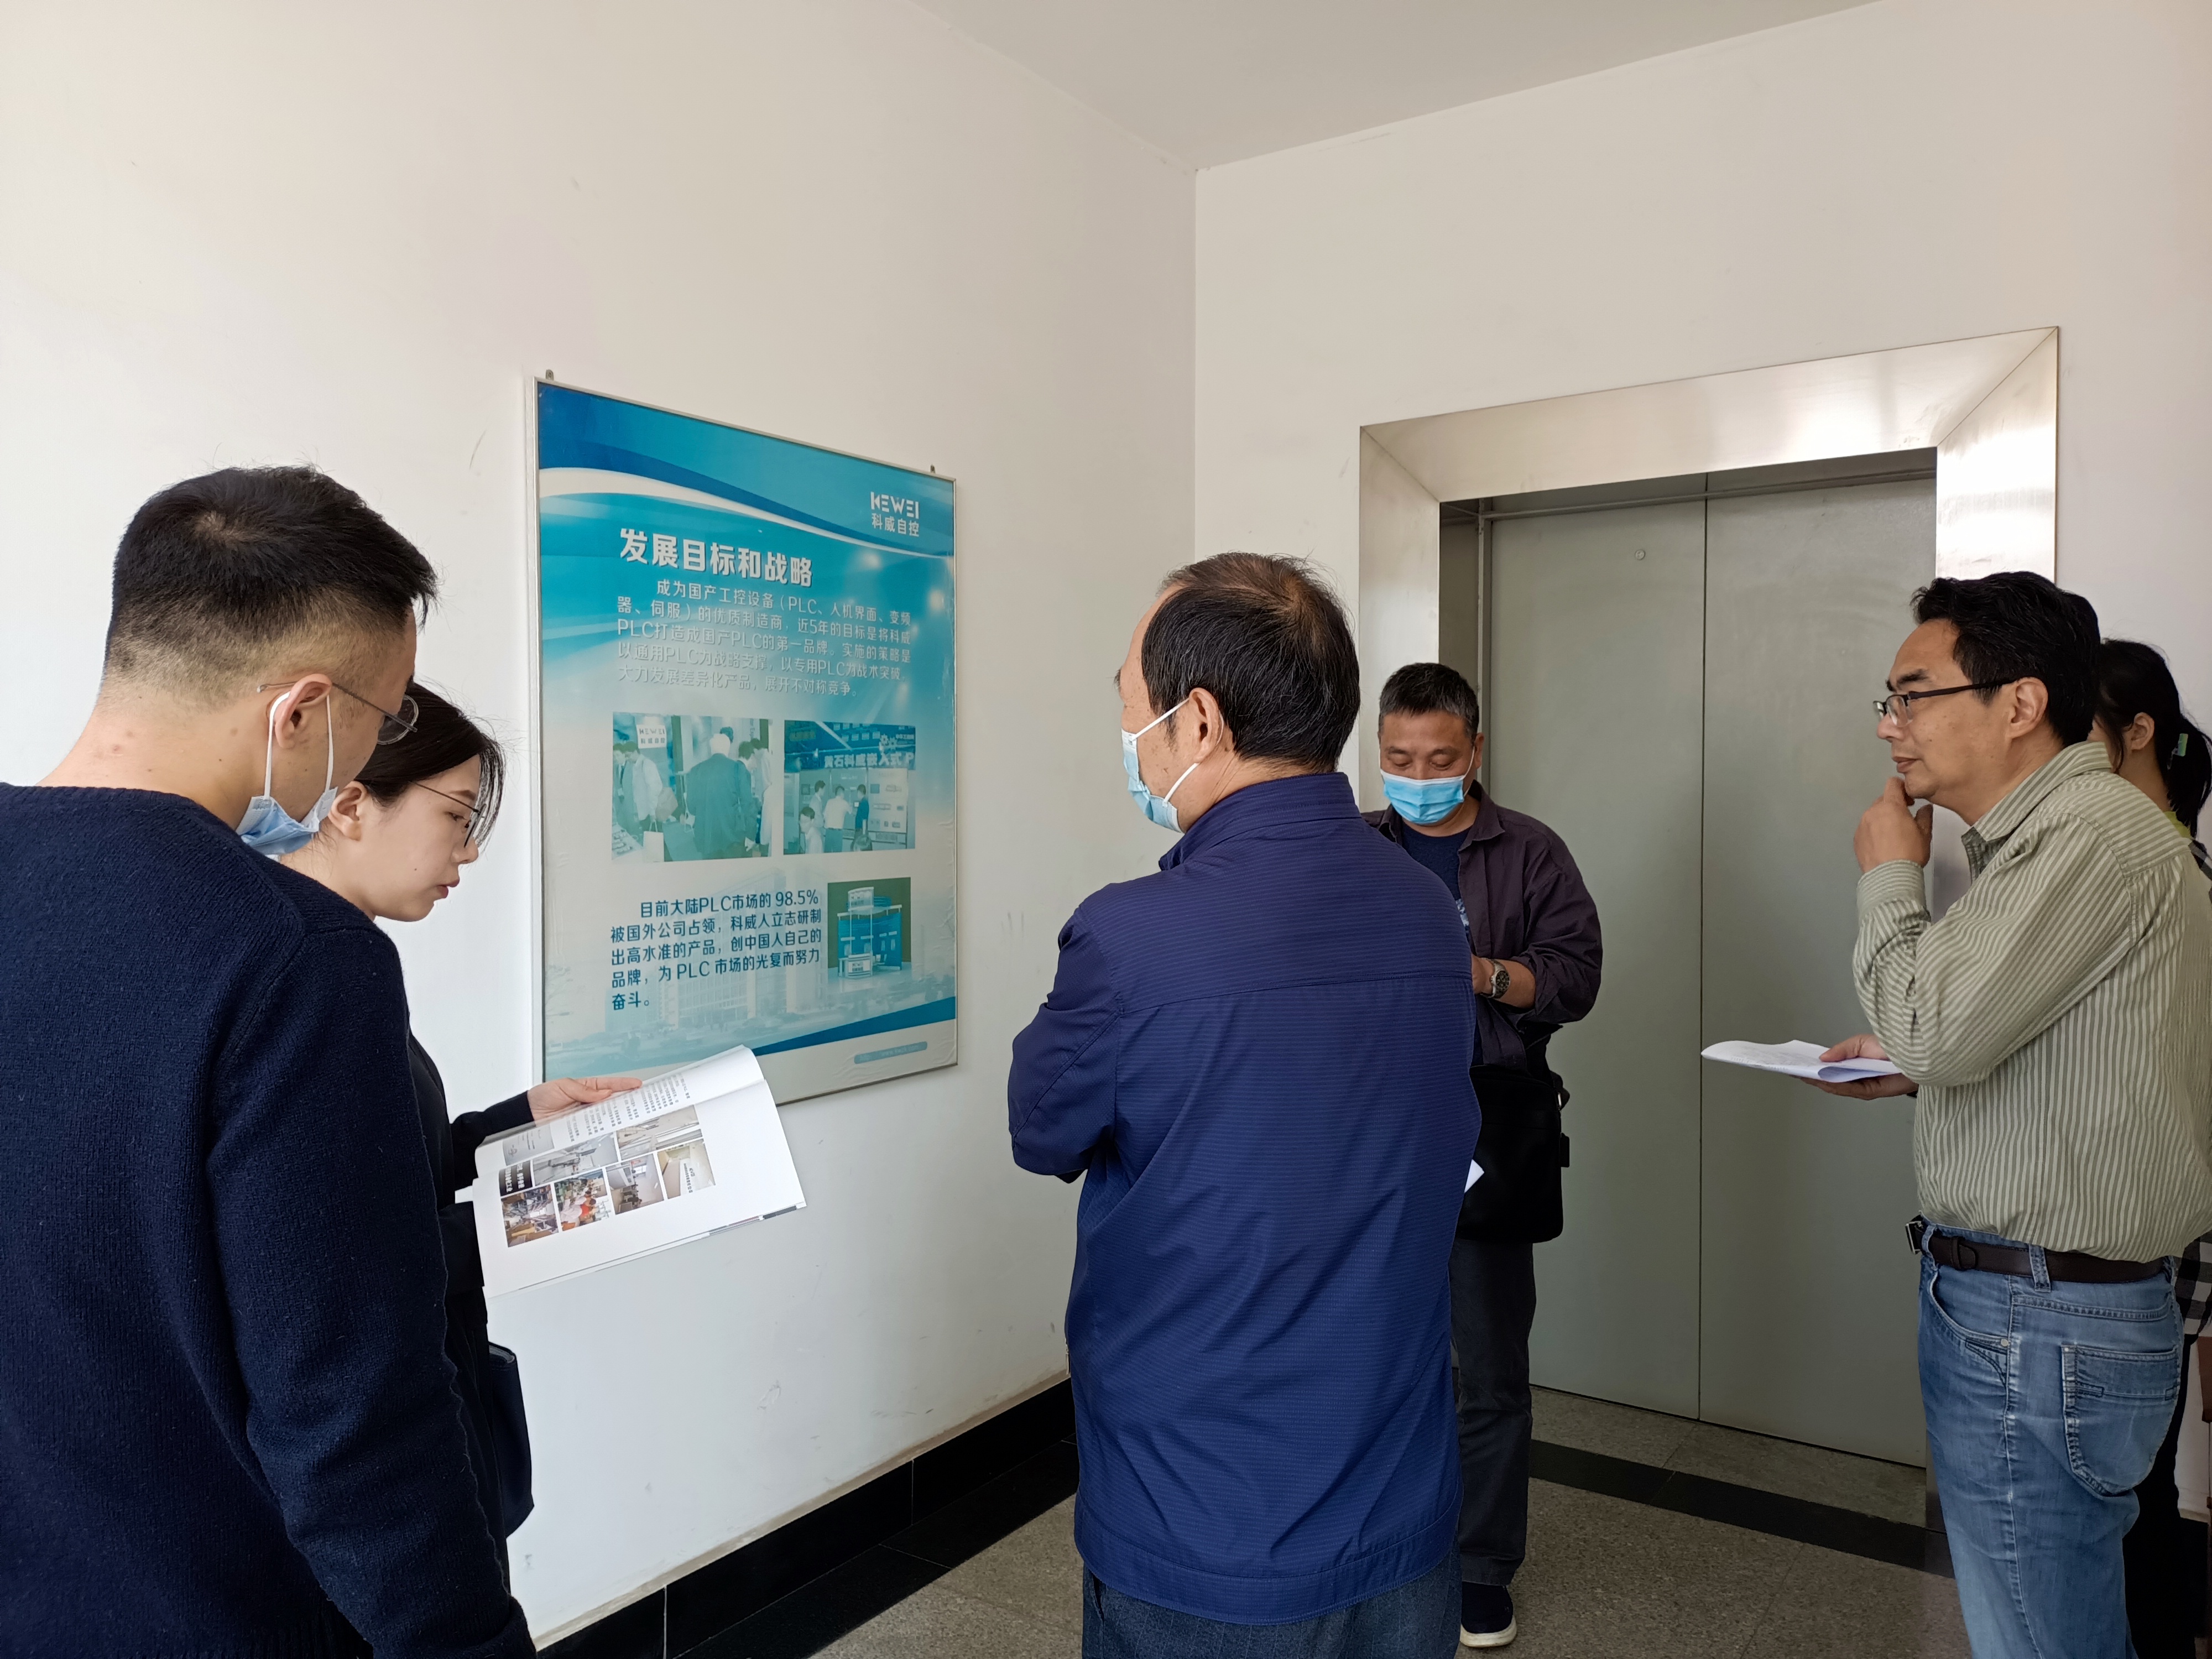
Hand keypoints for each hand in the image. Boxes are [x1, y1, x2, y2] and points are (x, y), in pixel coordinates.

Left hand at [527, 1075, 642, 1120]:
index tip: (637, 1084)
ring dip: (616, 1116)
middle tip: (640, 1101)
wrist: (526, 1116)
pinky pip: (593, 1130)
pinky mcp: (579, 1131)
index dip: (623, 1084)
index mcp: (585, 1089)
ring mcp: (585, 1118)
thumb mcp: (562, 1087)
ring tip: (630, 1115)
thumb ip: (583, 1090)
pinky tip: (611, 1129)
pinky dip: (602, 1130)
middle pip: (611, 1102)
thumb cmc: (540, 1097)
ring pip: (605, 1116)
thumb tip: (604, 1093)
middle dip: (626, 1101)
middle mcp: (588, 1103)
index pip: (608, 1085)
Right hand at [1802, 1034, 1917, 1099]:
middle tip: (1792, 1069)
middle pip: (1829, 1080)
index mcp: (1854, 1065)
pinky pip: (1847, 1089)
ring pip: (1834, 1086)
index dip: (1813, 1067)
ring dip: (1816, 1081)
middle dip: (1810, 1075)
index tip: (1797, 1063)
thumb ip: (1841, 1050)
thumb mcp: (1861, 1043)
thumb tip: (1822, 1058)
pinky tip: (1820, 1079)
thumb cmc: (1895, 1047)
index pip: (1830, 1068)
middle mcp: (1857, 1078)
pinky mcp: (1870, 1091)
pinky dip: (1832, 1084)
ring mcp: (1863, 1086)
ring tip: (1800, 1073)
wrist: (1917, 1055)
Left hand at [1854, 778, 1932, 872]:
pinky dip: (1874, 831)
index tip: (1909, 800)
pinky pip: (1866, 828)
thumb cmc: (1910, 852)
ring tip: (1893, 834)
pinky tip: (1882, 844)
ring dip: (1883, 818)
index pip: (1892, 784)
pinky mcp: (1856, 838)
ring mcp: (1861, 825)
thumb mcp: (1924, 834)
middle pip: (1883, 800)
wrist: (1889, 876)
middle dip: (1893, 805)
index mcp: (1890, 806)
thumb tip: (1925, 808)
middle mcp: (1872, 812)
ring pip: (1873, 815)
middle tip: (1904, 819)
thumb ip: (1925, 817)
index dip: (1901, 788)